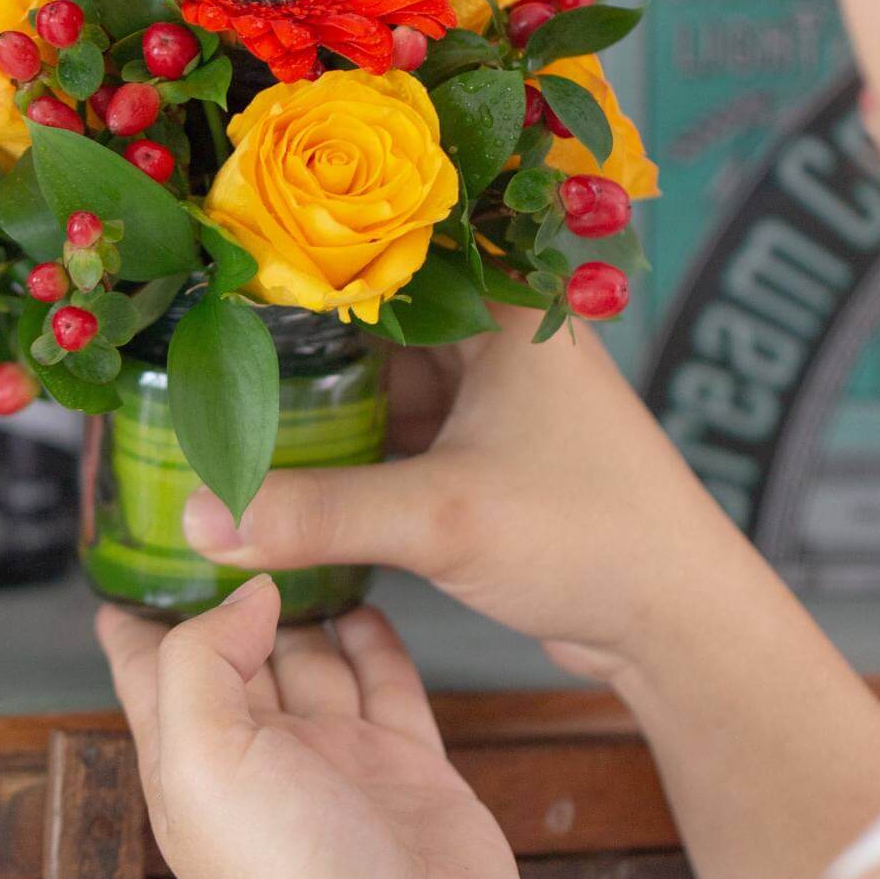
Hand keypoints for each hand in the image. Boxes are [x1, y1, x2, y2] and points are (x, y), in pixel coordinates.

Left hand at [96, 577, 523, 878]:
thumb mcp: (205, 764)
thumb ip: (203, 661)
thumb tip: (247, 591)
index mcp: (196, 762)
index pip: (152, 666)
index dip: (140, 610)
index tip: (138, 542)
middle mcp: (262, 756)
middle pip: (239, 650)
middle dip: (236, 588)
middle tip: (243, 513)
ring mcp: (338, 758)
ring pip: (315, 657)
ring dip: (310, 602)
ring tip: (311, 536)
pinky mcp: (406, 765)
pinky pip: (390, 683)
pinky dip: (378, 639)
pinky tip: (370, 599)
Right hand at [179, 305, 736, 673]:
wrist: (677, 619)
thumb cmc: (589, 534)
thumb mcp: (440, 518)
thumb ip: (317, 514)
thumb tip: (203, 518)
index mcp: (503, 304)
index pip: (383, 259)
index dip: (301, 268)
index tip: (218, 285)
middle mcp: (497, 334)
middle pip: (376, 323)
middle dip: (300, 348)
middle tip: (209, 358)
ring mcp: (494, 393)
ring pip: (386, 381)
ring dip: (327, 405)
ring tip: (236, 409)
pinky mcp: (489, 448)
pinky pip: (403, 429)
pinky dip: (357, 446)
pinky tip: (296, 463)